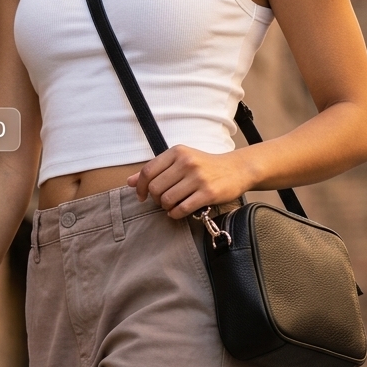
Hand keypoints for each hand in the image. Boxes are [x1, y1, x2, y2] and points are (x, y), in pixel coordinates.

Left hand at [127, 146, 253, 219]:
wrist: (237, 169)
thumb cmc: (205, 166)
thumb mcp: (180, 161)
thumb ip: (156, 170)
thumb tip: (129, 182)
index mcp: (177, 152)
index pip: (148, 171)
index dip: (140, 187)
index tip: (141, 196)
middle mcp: (187, 162)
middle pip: (156, 188)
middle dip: (156, 199)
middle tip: (163, 201)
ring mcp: (198, 178)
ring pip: (167, 200)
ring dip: (166, 208)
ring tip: (172, 206)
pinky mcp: (208, 193)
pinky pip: (182, 209)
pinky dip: (176, 214)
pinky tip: (179, 211)